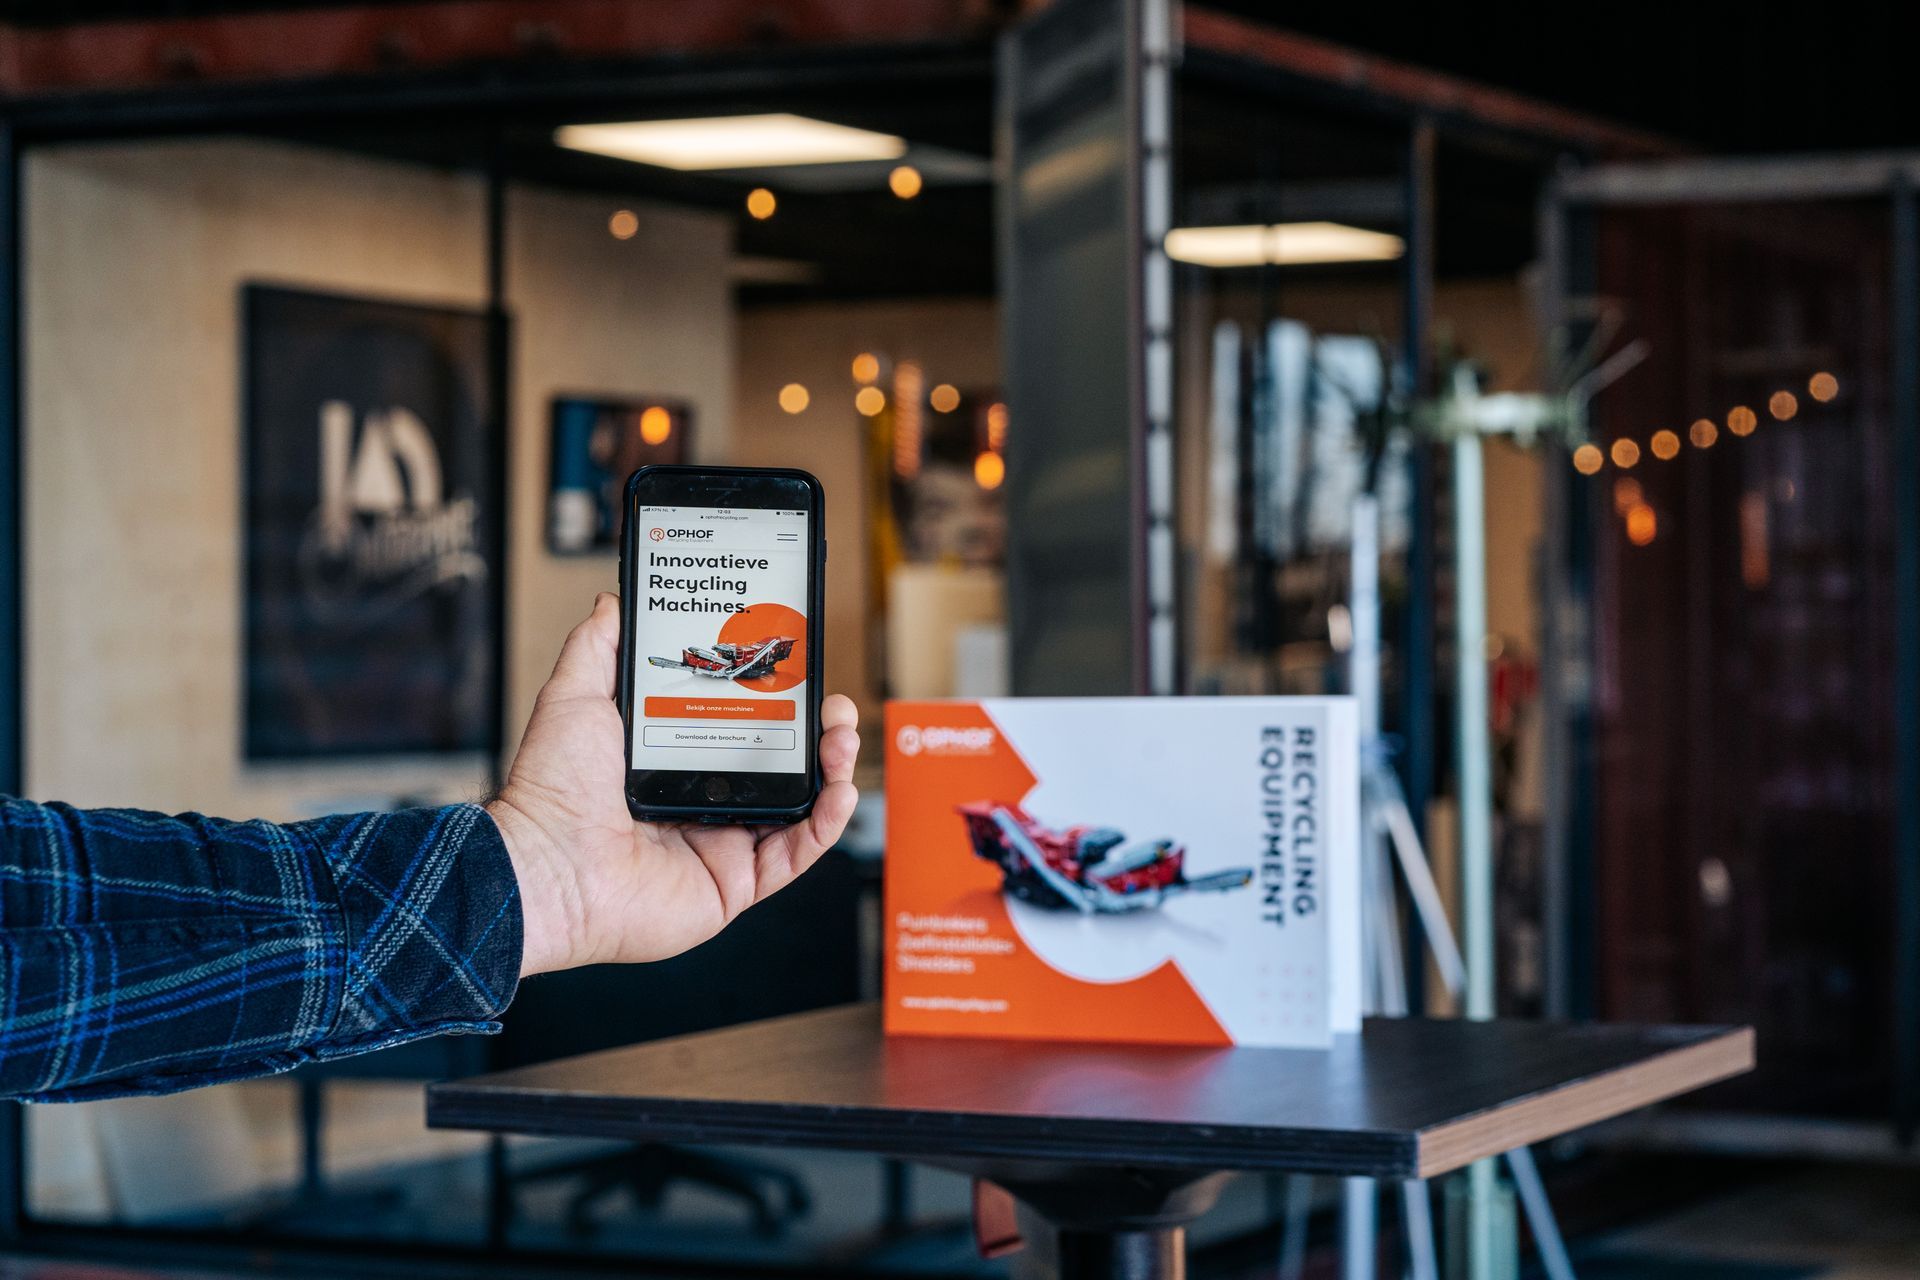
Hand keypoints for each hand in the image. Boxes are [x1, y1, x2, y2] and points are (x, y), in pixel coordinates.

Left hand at [486, 593, 860, 976]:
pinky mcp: (735, 884)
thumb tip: (612, 601)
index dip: (777, 697)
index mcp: (673, 761)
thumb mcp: (574, 698)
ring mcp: (723, 844)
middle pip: (784, 762)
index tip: (796, 667)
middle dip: (818, 729)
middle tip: (831, 702)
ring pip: (802, 805)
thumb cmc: (551, 791)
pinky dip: (828, 824)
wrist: (543, 867)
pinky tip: (841, 791)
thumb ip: (598, 647)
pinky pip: (797, 854)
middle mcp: (704, 803)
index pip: (743, 723)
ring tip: (842, 736)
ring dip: (834, 768)